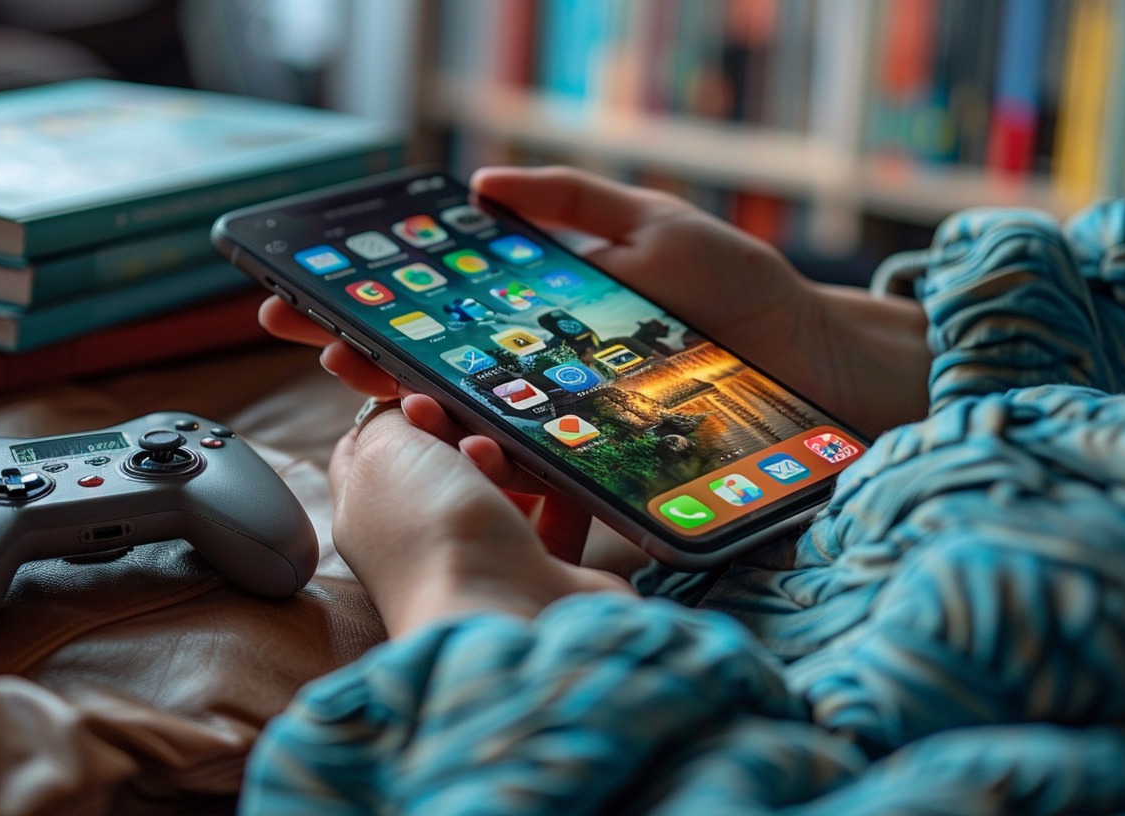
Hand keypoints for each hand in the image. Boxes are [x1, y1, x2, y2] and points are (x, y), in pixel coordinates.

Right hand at [261, 165, 930, 434]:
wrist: (821, 364)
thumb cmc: (741, 292)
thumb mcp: (654, 226)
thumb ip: (571, 203)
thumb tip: (479, 184)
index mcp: (539, 319)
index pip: (434, 313)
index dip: (367, 307)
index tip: (302, 296)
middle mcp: (541, 379)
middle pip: (435, 373)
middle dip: (364, 357)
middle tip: (312, 339)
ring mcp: (570, 430)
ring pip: (475, 431)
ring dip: (420, 417)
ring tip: (376, 396)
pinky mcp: (608, 473)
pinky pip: (543, 485)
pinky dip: (506, 481)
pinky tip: (472, 464)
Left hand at [330, 399, 630, 636]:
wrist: (506, 612)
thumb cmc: (432, 532)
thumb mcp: (383, 451)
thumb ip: (386, 422)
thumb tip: (405, 412)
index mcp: (370, 512)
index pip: (369, 452)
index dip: (391, 412)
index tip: (422, 382)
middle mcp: (422, 537)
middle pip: (443, 462)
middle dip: (463, 429)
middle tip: (475, 418)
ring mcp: (482, 557)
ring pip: (501, 484)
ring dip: (512, 459)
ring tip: (514, 454)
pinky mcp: (541, 570)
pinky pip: (557, 515)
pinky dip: (563, 490)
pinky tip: (566, 468)